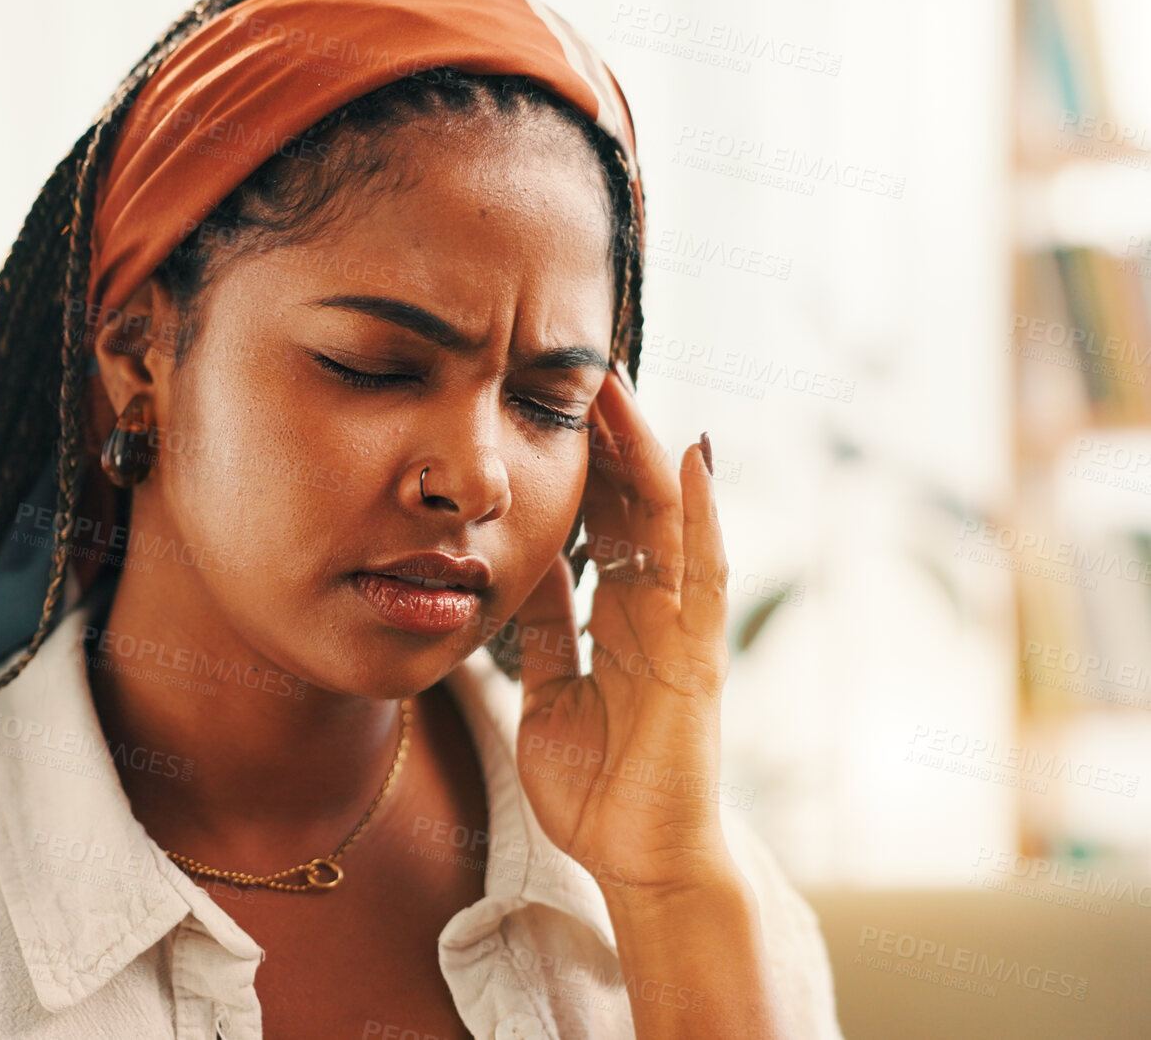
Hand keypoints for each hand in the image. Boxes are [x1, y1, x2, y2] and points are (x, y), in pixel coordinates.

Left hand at [510, 362, 732, 896]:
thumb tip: (524, 570)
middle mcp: (656, 614)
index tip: (546, 404)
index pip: (599, 524)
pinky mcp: (701, 658)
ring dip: (643, 452)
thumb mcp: (549, 692)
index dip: (577, 465)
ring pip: (668, 522)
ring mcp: (684, 630)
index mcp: (618, 621)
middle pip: (632, 507)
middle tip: (579, 366)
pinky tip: (693, 458)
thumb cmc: (598, 787)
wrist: (640, 862)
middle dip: (607, 439)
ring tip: (620, 386)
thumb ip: (545, 633)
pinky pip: (704, 573)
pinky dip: (702, 515)